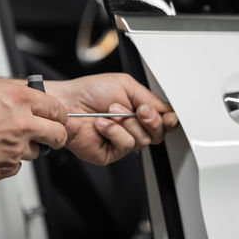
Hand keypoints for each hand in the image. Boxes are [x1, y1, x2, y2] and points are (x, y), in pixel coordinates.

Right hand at [0, 79, 67, 185]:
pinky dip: (9, 161)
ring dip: (25, 148)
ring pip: (34, 152)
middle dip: (57, 136)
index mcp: (20, 101)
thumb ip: (13, 94)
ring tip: (3, 141)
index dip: (60, 115)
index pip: (57, 109)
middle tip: (50, 136)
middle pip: (58, 135)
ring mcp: (16, 149)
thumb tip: (27, 98)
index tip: (58, 118)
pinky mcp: (6, 168)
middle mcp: (23, 125)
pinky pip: (16, 166)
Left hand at [45, 73, 177, 164]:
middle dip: (150, 119)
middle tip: (137, 109)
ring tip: (110, 112)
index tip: (168, 116)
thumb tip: (168, 111)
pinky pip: (125, 145)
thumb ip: (151, 99)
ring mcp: (121, 141)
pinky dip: (114, 131)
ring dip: (126, 122)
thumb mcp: (127, 86)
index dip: (169, 120)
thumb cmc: (91, 92)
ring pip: (143, 140)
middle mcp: (132, 128)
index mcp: (138, 112)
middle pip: (158, 134)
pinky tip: (102, 124)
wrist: (69, 102)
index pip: (163, 122)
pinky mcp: (110, 153)